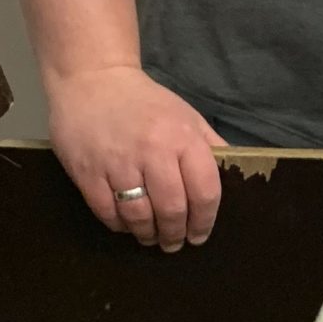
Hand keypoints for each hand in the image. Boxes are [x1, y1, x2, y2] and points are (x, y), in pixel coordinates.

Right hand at [46, 63, 225, 250]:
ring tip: (150, 237)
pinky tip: (126, 223)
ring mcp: (118, 162)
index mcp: (183, 138)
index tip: (199, 235)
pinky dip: (119, 225)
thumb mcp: (187, 116)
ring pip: (139, 217)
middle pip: (172, 210)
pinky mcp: (87, 171)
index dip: (205, 221)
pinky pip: (107, 212)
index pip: (204, 192)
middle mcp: (153, 151)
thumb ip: (210, 147)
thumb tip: (235, 174)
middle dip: (175, 234)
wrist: (91, 78)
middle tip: (173, 243)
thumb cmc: (144, 102)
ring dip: (147, 234)